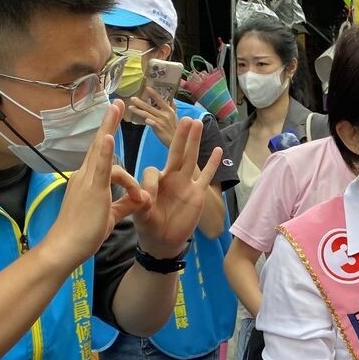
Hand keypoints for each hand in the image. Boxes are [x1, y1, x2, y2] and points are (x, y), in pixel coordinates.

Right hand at [42, 100, 150, 269]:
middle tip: (116, 102)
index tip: (113, 124)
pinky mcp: (92, 190)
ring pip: (99, 149)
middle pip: (98, 144)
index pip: (100, 155)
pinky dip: (104, 151)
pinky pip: (100, 168)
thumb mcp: (110, 216)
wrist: (66, 247)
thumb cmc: (84, 234)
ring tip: (116, 107)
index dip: (107, 138)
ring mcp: (87, 181)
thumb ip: (125, 205)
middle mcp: (85, 176)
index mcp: (89, 181)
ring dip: (108, 126)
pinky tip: (108, 136)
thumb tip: (139, 199)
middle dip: (107, 122)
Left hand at [128, 91, 178, 147]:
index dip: (153, 93)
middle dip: (140, 102)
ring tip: (130, 107)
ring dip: (138, 110)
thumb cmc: (174, 129)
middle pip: (150, 106)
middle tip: (132, 98)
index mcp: (169, 110)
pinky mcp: (159, 128)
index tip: (147, 88)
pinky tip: (142, 120)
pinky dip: (147, 121)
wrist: (176, 140)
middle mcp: (165, 114)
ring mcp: (162, 121)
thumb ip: (173, 108)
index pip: (160, 99)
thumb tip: (172, 100)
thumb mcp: (175, 117)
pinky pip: (151, 123)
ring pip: (147, 114)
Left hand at [132, 116, 217, 258]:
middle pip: (176, 152)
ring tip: (197, 123)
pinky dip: (212, 164)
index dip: (149, 182)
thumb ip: (142, 204)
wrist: (163, 241)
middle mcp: (171, 178)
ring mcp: (186, 184)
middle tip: (184, 118)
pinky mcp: (197, 194)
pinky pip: (206, 176)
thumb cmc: (149, 226)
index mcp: (154, 181)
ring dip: (194, 142)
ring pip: (191, 159)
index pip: (152, 170)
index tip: (146, 200)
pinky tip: (217, 149)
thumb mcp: (141, 215)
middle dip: (179, 136)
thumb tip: (144, 197)